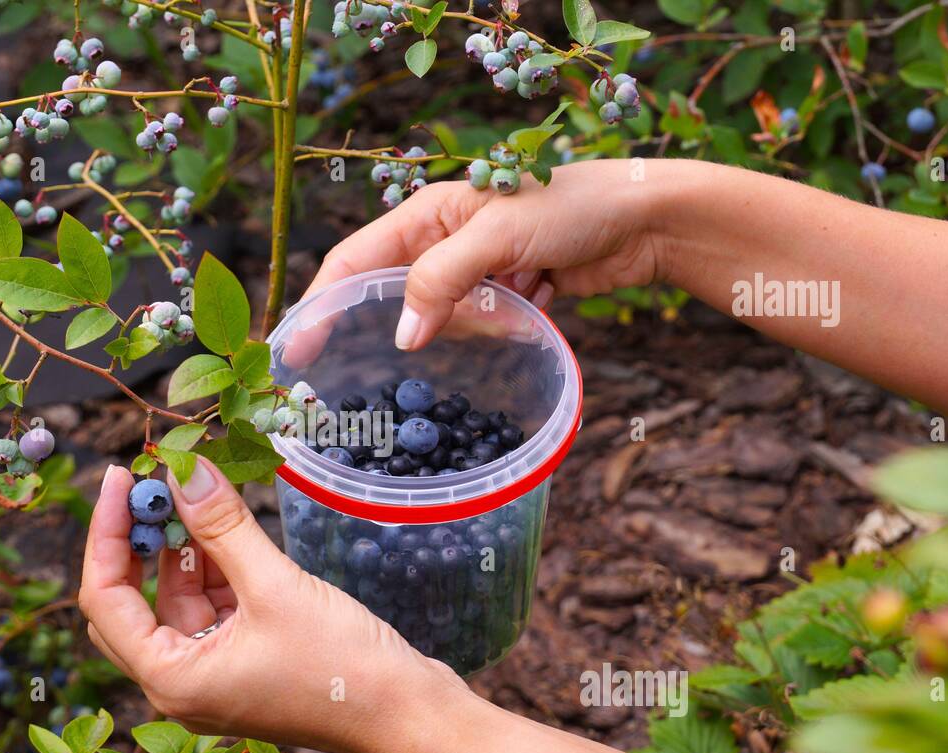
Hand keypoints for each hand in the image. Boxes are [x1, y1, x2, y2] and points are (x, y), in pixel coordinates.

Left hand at [78, 457, 464, 752]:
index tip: (123, 476)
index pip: (104, 599)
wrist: (408, 715)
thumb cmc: (342, 666)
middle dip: (137, 540)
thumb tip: (185, 471)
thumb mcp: (275, 586)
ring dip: (182, 547)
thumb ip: (222, 526)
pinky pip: (212, 608)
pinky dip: (214, 567)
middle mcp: (181, 685)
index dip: (107, 532)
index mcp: (170, 680)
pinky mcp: (245, 664)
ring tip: (197, 489)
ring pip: (175, 601)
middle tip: (153, 482)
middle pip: (130, 603)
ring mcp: (214, 676)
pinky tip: (226, 525)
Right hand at [303, 159, 666, 349]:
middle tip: (469, 321)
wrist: (646, 220)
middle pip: (402, 298)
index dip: (323, 303)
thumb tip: (402, 338)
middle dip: (430, 319)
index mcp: (426, 215)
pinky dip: (513, 321)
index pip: (354, 262)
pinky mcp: (508, 295)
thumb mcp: (496, 236)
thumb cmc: (571, 206)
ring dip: (486, 318)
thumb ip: (442, 282)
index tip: (300, 352)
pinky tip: (546, 294)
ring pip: (449, 320)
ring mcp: (476, 271)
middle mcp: (443, 242)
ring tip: (529, 290)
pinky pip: (488, 326)